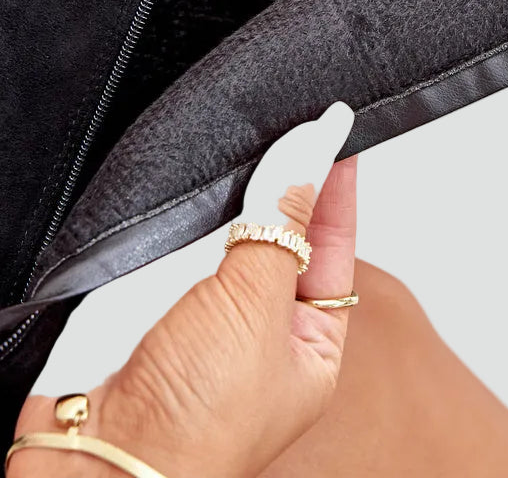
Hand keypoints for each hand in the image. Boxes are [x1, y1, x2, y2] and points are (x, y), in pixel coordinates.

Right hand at [11, 109, 358, 477]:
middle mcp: (272, 342)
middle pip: (295, 245)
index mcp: (314, 352)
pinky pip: (202, 259)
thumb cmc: (194, 421)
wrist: (104, 461)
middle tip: (299, 130)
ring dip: (254, 204)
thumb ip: (280, 228)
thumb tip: (308, 161)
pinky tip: (214, 197)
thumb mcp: (256, 306)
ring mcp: (220, 331)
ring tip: (264, 150)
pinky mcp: (173, 321)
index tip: (335, 135)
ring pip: (247, 248)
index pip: (337, 250)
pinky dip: (211, 224)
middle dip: (298, 190)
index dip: (336, 191)